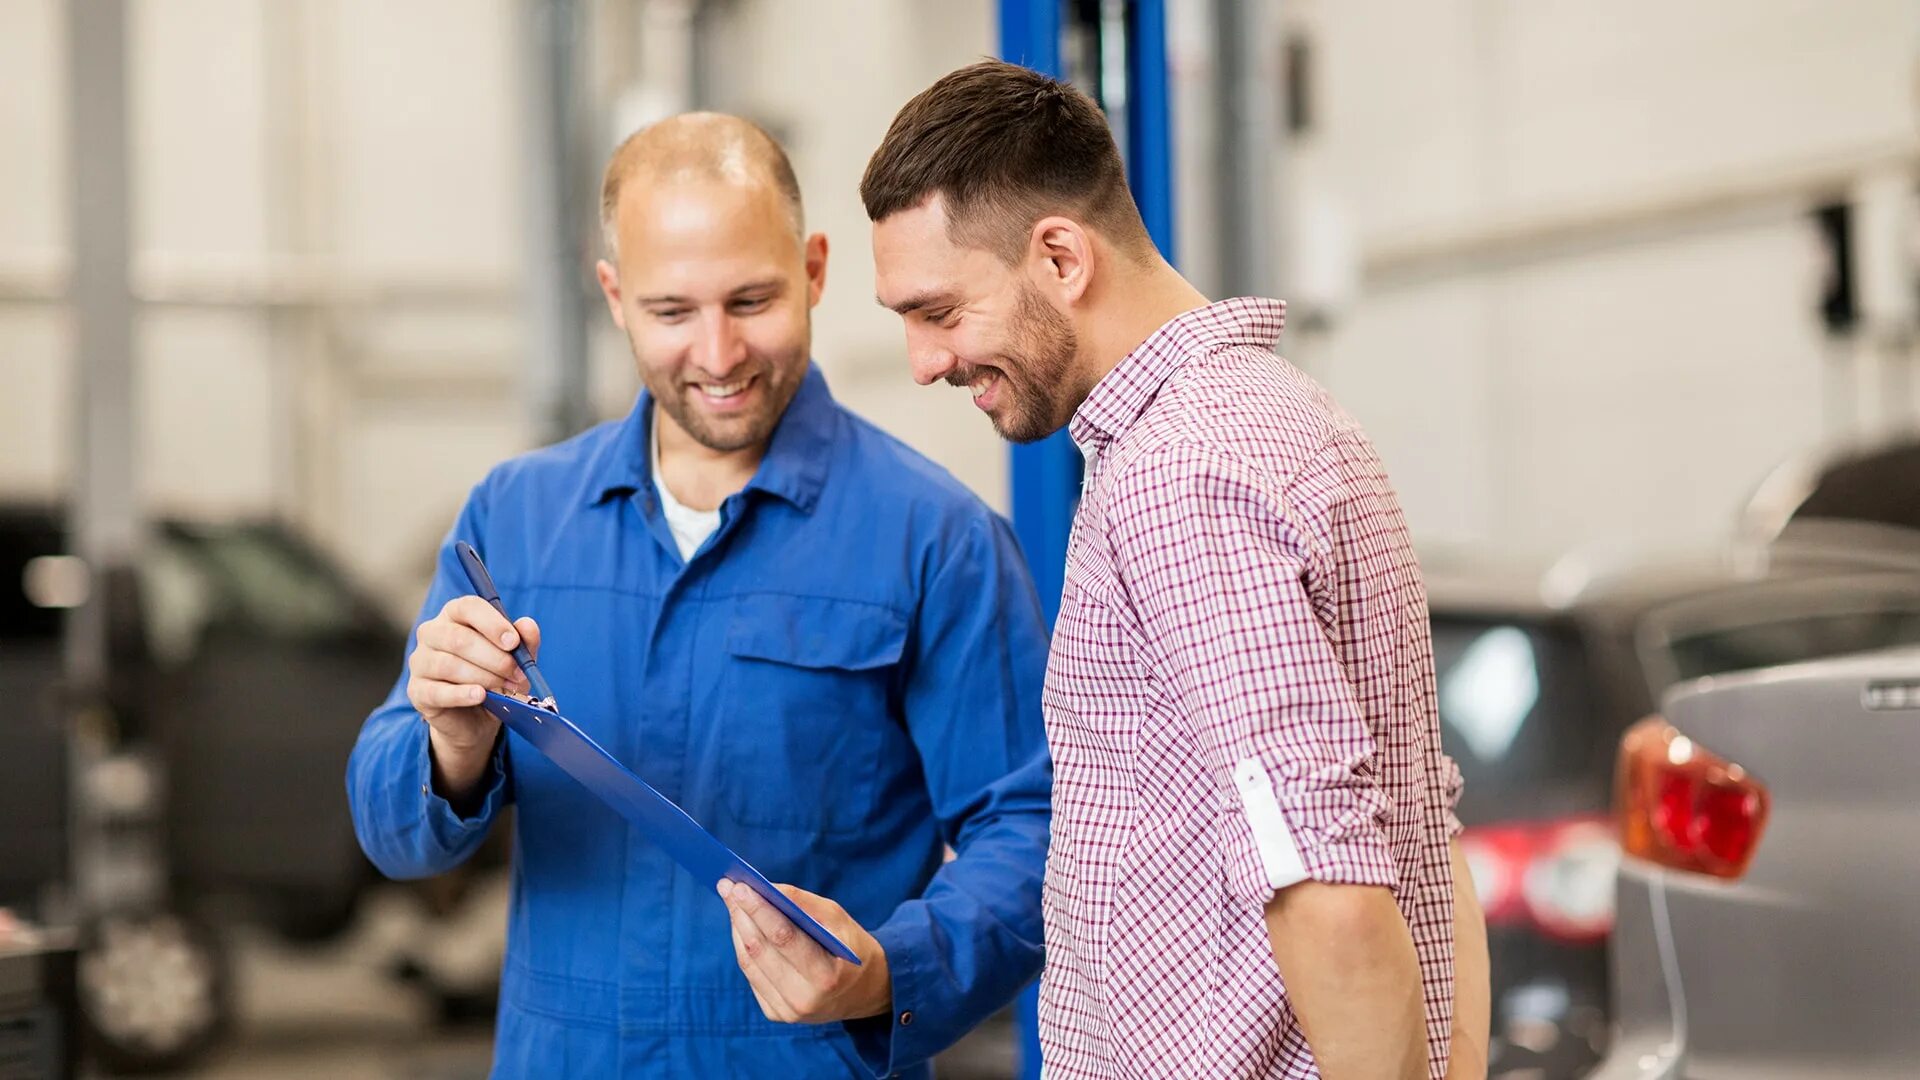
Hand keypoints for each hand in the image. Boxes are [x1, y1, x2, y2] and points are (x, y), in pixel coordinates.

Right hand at [406, 595, 540, 795]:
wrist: (476, 718)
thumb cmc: (495, 677)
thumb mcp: (516, 659)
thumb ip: (525, 641)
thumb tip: (527, 625)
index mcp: (455, 615)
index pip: (468, 607)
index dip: (492, 623)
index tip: (513, 642)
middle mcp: (432, 633)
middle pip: (459, 638)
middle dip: (494, 658)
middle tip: (516, 674)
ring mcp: (420, 661)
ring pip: (449, 665)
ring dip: (483, 677)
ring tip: (504, 689)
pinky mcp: (417, 690)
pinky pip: (437, 691)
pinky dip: (462, 694)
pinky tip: (480, 696)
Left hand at [718, 880, 891, 1024]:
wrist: (865, 992)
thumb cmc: (852, 948)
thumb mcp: (840, 920)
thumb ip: (804, 904)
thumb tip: (766, 888)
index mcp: (825, 977)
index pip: (783, 938)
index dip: (758, 910)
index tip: (739, 886)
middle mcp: (803, 999)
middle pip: (760, 951)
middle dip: (741, 914)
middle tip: (727, 887)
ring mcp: (787, 1011)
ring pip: (749, 963)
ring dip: (738, 928)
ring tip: (731, 902)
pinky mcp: (775, 1013)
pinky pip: (751, 976)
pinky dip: (743, 948)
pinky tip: (741, 926)